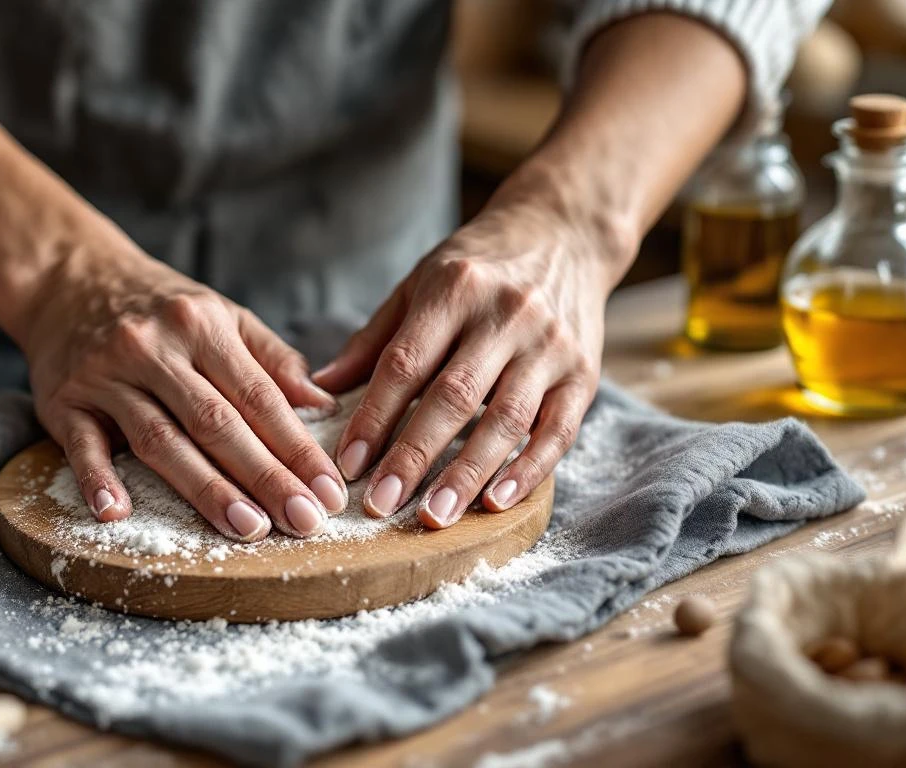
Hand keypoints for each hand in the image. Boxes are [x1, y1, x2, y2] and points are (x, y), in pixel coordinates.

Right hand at [17, 230, 346, 541]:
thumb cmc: (159, 307)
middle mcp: (153, 349)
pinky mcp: (64, 401)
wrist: (68, 278)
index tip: (329, 490)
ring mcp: (106, 376)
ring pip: (159, 439)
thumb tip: (323, 405)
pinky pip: (81, 445)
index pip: (258, 396)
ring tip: (247, 527)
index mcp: (201, 326)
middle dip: (265, 476)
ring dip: (204, 488)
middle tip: (304, 521)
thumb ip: (272, 358)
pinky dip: (97, 479)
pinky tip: (116, 513)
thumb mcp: (221, 314)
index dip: (297, 447)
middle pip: (215, 423)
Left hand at [313, 201, 630, 527]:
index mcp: (455, 289)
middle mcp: (506, 316)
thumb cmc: (479, 266)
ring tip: (435, 516)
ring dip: (468, 473)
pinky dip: (529, 470)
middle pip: (453, 396)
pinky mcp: (584, 373)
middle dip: (413, 456)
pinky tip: (497, 501)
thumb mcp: (420, 284)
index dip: (374, 417)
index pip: (405, 363)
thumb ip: (374, 340)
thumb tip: (320, 390)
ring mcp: (550, 346)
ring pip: (506, 419)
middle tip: (381, 504)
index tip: (347, 464)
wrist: (566, 234)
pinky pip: (557, 430)